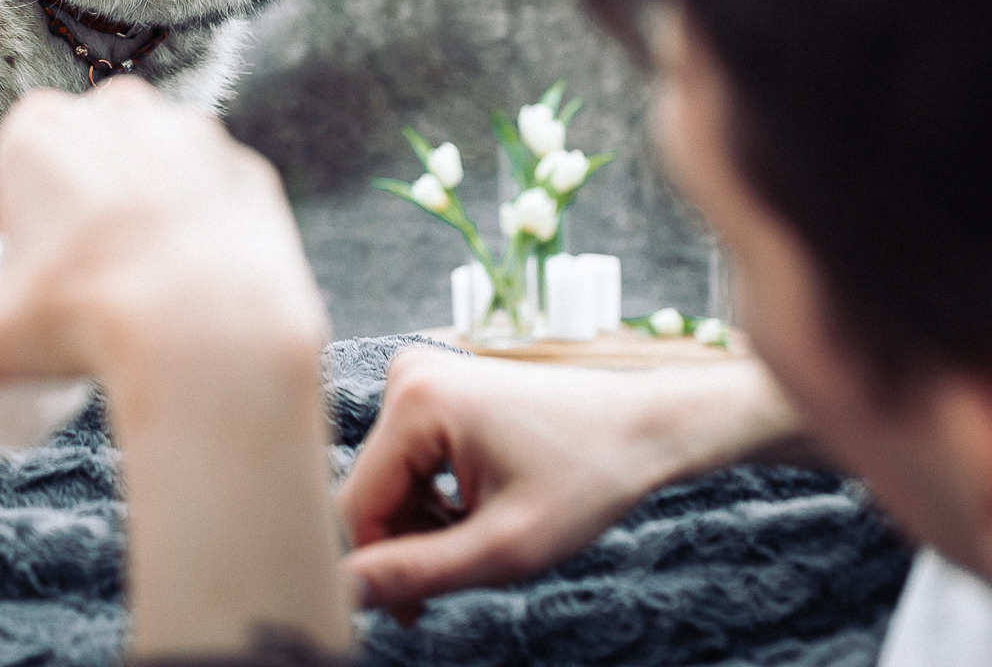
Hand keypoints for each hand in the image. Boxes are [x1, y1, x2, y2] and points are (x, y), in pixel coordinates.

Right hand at [0, 79, 347, 657]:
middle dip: (85, 208)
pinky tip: (199, 284)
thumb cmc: (86, 319)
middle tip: (88, 286)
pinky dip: (207, 233)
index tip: (37, 279)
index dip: (25, 223)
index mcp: (38, 129)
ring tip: (147, 289)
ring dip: (149, 213)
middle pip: (87, 160)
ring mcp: (189, 132)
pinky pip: (216, 200)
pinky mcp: (247, 168)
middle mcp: (115, 110)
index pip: (20, 167)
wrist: (207, 325)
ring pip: (156, 169)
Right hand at [336, 346, 800, 620]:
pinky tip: (481, 513)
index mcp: (416, 402)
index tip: (410, 615)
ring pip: (392, 482)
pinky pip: (410, 462)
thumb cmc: (588, 479)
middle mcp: (408, 377)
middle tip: (462, 581)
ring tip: (482, 543)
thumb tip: (348, 588)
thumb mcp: (505, 545)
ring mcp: (422, 378)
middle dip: (410, 544)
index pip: (357, 505)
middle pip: (374, 493)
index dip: (373, 569)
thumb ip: (418, 572)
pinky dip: (437, 499)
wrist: (644, 427)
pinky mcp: (437, 389)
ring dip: (426, 526)